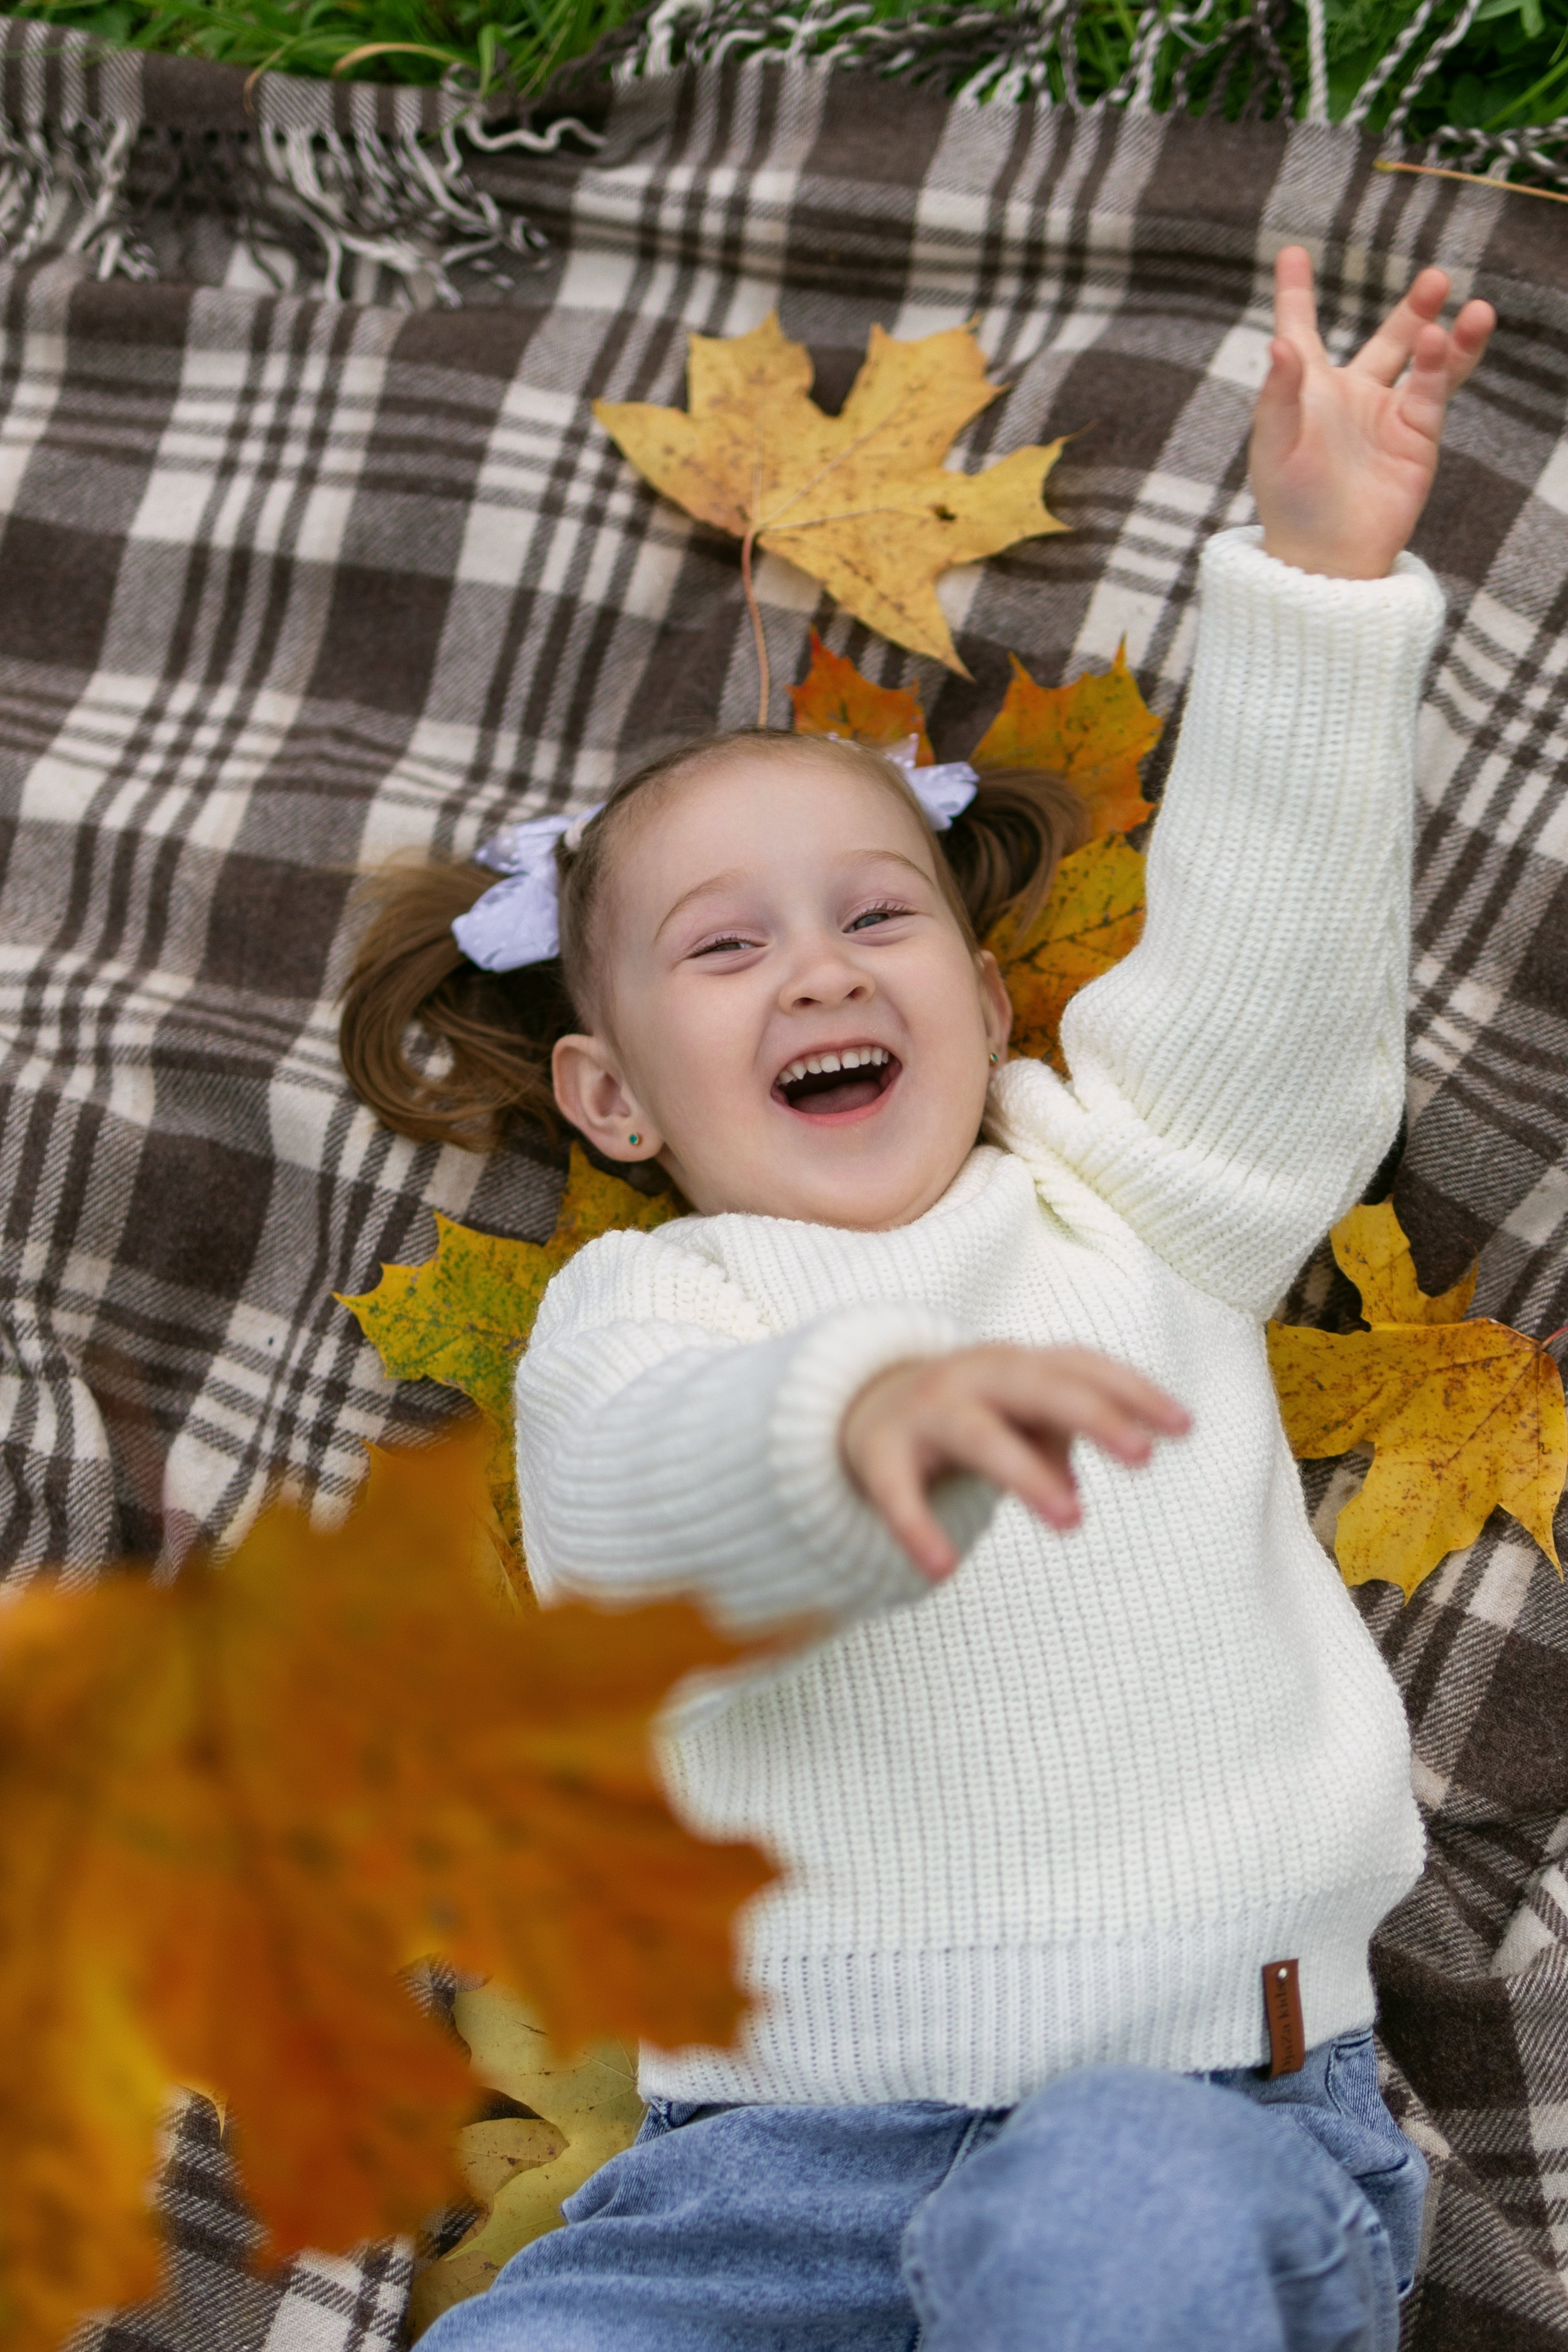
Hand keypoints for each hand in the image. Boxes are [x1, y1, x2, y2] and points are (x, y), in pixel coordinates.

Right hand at [839, 1344, 1189, 1581]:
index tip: (1183, 1427)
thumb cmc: (967, 1415)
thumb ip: (1052, 1444)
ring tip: (1072, 1520)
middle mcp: (973, 1376)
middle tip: (1143, 1458)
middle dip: (1092, 1416)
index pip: (1081, 1366)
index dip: (1133, 1391)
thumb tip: (1070, 1495)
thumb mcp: (1016, 1421)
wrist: (859, 1404)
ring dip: (1026, 1473)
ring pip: (978, 1434)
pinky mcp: (880, 1452)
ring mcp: (925, 1410)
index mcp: (1016, 1364)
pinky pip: (898, 1491)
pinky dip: (916, 1527)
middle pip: (1038, 1386)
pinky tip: (941, 1569)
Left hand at [1250, 246, 1493, 580]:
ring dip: (1439, 330)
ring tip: (1458, 301)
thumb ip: (1277, 395)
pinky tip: (1446, 339)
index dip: (1296, 293)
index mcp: (1306, 391)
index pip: (1301, 329)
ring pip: (1423, 360)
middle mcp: (1351, 397)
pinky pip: (1434, 392)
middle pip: (1387, 339)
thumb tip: (1279, 345)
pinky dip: (1443, 366)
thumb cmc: (1289, 504)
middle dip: (1412, 309)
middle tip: (1435, 278)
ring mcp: (1388, 416)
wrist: (1326, 559)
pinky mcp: (1417, 439)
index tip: (1292, 253)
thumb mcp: (1274, 447)